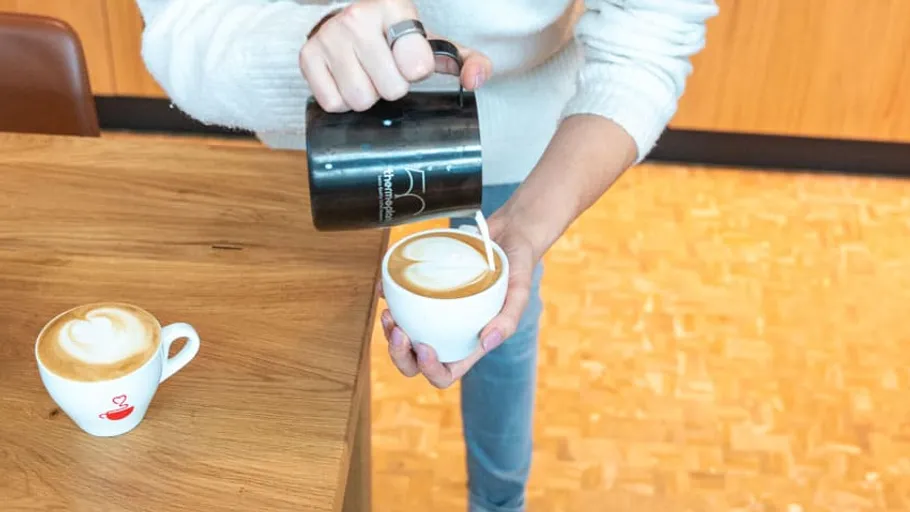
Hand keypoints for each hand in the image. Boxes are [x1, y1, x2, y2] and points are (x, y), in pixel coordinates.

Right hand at [300, 0, 491, 112]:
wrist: (350, 22)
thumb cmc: (396, 39)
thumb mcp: (434, 44)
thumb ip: (467, 61)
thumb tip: (476, 80)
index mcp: (393, 7)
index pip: (418, 67)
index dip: (417, 72)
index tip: (409, 59)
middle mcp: (357, 18)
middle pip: (390, 90)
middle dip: (392, 87)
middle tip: (386, 70)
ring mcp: (329, 37)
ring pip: (360, 100)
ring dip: (368, 96)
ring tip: (367, 75)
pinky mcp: (307, 57)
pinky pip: (334, 104)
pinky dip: (343, 100)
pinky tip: (347, 80)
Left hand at [379, 210, 541, 388]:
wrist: (510, 233)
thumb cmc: (518, 266)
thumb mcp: (519, 292)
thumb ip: (508, 319)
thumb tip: (486, 343)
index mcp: (469, 344)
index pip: (445, 373)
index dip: (430, 370)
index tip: (425, 347)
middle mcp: (449, 333)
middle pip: (415, 361)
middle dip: (399, 355)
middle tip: (398, 330)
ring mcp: (434, 314)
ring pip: (402, 337)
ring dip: (389, 333)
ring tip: (388, 313)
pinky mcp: (424, 291)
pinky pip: (399, 302)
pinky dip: (387, 298)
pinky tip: (385, 288)